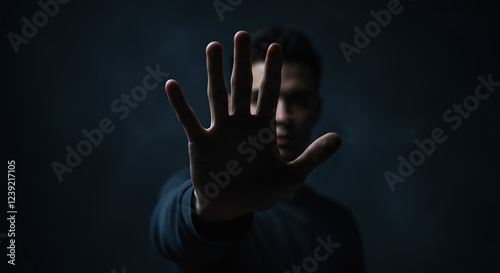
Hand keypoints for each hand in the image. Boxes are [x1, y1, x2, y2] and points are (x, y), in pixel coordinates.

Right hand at [165, 31, 340, 221]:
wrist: (232, 209)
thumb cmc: (261, 191)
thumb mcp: (292, 177)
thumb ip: (313, 156)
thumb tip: (339, 138)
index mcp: (261, 129)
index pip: (269, 95)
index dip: (273, 73)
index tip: (277, 48)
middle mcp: (240, 124)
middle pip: (242, 87)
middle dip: (242, 62)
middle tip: (242, 35)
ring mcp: (219, 132)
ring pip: (217, 96)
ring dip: (214, 72)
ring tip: (213, 46)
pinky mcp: (200, 144)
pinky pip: (189, 120)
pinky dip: (180, 105)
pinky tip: (171, 84)